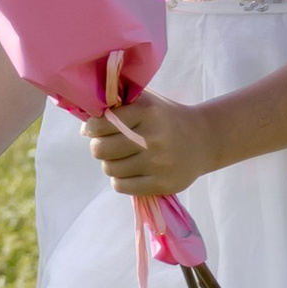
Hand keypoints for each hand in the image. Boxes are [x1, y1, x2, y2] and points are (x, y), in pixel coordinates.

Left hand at [84, 89, 210, 200]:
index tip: (95, 128)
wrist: (203, 139)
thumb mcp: (146, 101)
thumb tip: (84, 127)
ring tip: (122, 157)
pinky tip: (129, 171)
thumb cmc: (165, 117)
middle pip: (101, 150)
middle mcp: (153, 138)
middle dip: (98, 147)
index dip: (92, 127)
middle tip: (106, 144)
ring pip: (110, 169)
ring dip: (110, 164)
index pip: (100, 124)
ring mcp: (159, 163)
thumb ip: (117, 105)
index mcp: (146, 112)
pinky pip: (122, 186)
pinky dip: (119, 180)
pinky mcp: (163, 184)